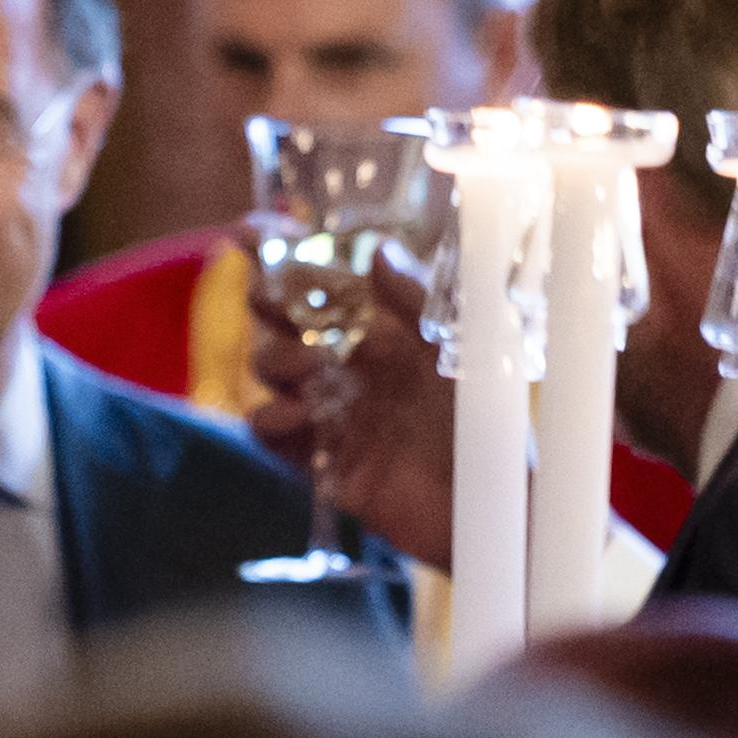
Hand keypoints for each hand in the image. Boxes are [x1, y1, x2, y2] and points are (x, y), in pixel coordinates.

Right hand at [253, 239, 455, 574]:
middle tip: (276, 304)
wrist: (488, 505)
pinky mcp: (319, 459)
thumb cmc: (489, 423)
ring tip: (309, 371)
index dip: (280, 252)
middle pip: (279, 318)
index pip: (321, 279)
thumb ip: (418, 302)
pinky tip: (298, 418)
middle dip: (267, 303)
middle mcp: (349, 362)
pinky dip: (270, 418)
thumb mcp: (463, 348)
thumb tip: (376, 252)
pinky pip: (270, 431)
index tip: (248, 232)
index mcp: (382, 326)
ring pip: (268, 369)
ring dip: (275, 359)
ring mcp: (331, 409)